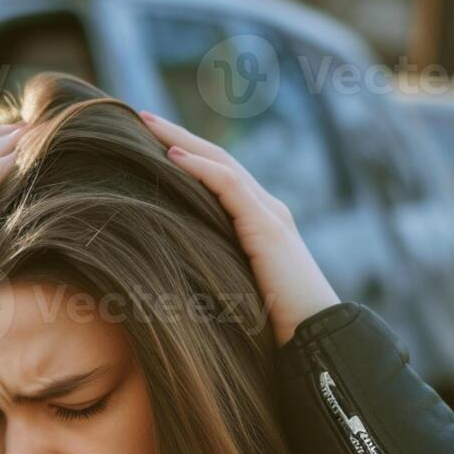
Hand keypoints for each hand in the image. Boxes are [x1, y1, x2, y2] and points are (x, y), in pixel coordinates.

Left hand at [139, 110, 339, 346]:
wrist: (313, 338)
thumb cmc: (269, 322)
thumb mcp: (229, 285)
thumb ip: (207, 267)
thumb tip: (164, 270)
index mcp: (256, 220)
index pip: (216, 175)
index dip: (184, 154)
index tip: (147, 140)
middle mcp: (265, 208)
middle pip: (216, 158)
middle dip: (178, 135)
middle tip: (140, 116)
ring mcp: (269, 213)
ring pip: (221, 163)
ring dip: (182, 140)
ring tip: (148, 123)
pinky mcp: (268, 227)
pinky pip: (229, 186)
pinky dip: (200, 168)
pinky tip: (172, 155)